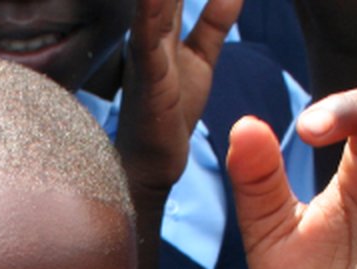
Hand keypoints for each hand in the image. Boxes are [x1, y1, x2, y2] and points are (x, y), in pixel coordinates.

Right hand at [115, 0, 240, 194]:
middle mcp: (146, 27)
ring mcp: (143, 49)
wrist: (150, 164)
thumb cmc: (170, 111)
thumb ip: (212, 20)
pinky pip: (149, 34)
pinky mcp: (148, 75)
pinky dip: (152, 8)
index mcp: (158, 20)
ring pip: (150, 2)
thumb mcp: (199, 55)